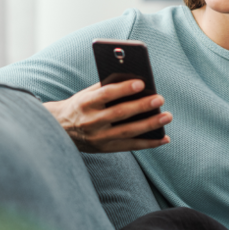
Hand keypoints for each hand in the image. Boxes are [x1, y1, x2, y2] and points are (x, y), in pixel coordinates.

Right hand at [43, 80, 171, 152]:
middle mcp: (91, 122)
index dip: (124, 89)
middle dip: (141, 106)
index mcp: (85, 103)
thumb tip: (136, 80)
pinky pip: (131, 146)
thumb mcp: (87, 94)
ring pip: (128, 132)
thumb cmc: (81, 105)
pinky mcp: (106, 149)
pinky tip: (164, 138)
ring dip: (150, 125)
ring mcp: (99, 138)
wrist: (61, 130)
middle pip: (120, 113)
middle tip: (160, 99)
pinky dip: (149, 143)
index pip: (106, 94)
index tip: (141, 83)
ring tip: (167, 116)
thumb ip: (107, 87)